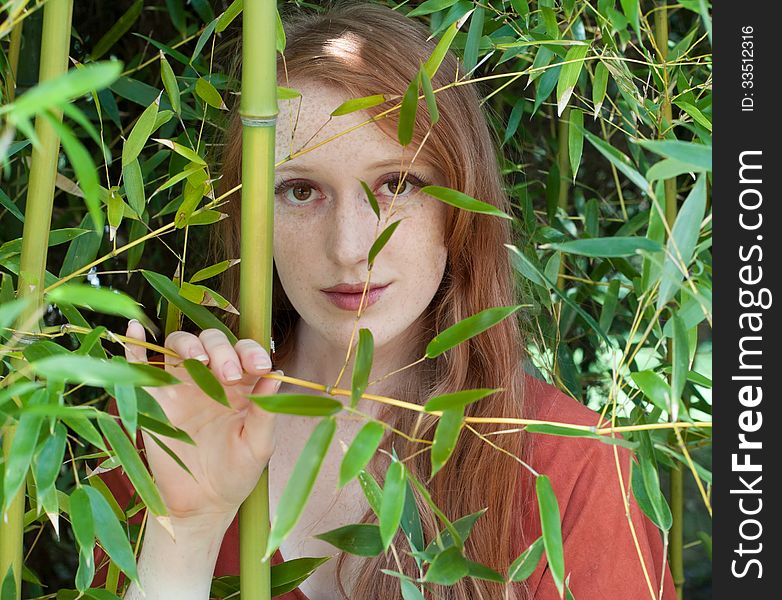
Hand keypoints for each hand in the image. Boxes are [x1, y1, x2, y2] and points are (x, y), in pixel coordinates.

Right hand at [124, 320, 281, 523]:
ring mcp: (181, 385)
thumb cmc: (237, 473)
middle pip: (212, 342)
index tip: (259, 368)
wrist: (204, 505)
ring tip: (199, 361)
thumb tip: (277, 373)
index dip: (251, 352)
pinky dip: (135, 344)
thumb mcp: (259, 445)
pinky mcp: (154, 399)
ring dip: (190, 345)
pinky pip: (140, 366)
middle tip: (229, 376)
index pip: (245, 351)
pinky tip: (135, 328)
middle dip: (222, 351)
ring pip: (180, 345)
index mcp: (242, 384)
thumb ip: (267, 411)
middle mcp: (212, 377)